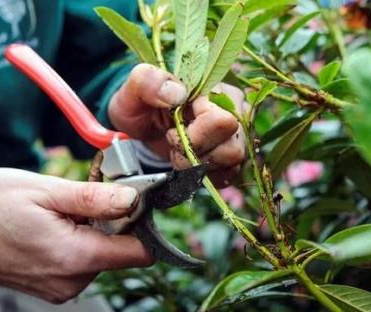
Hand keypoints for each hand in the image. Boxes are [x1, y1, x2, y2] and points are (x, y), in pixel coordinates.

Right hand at [0, 168, 153, 302]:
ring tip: (65, 212)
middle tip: (88, 198)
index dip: (144, 224)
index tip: (135, 202)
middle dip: (114, 222)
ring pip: (102, 255)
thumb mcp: (45, 191)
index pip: (140, 252)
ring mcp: (62, 287)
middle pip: (122, 252)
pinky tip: (58, 225)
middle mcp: (72, 280)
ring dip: (94, 230)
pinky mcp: (53, 285)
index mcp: (75, 257)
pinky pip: (83, 262)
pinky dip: (80, 241)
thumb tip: (133, 199)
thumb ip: (94, 198)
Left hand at [108, 64, 246, 187]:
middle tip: (174, 142)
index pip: (222, 122)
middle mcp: (235, 112)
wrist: (142, 126)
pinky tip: (187, 163)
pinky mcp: (232, 158)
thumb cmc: (141, 106)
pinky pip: (228, 176)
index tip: (171, 128)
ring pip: (231, 163)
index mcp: (216, 89)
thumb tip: (178, 94)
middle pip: (232, 148)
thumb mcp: (133, 90)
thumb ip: (148, 81)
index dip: (193, 134)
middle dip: (195, 153)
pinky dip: (203, 175)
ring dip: (198, 165)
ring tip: (179, 152)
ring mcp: (237, 136)